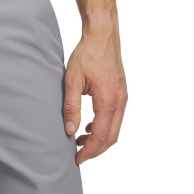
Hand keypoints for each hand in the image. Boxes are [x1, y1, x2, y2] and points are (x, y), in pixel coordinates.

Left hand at [63, 25, 126, 163]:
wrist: (102, 35)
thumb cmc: (87, 53)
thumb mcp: (72, 78)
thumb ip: (71, 106)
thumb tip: (70, 130)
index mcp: (108, 100)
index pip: (100, 136)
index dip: (89, 151)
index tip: (77, 158)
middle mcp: (120, 101)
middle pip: (111, 137)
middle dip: (95, 150)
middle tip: (78, 154)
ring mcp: (123, 97)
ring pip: (115, 129)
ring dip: (100, 139)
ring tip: (81, 140)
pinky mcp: (122, 92)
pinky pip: (116, 117)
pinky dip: (105, 127)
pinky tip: (90, 124)